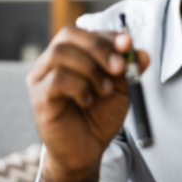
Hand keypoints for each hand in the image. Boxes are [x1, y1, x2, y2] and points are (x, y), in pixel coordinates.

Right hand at [26, 25, 149, 181]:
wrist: (87, 150)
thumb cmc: (100, 116)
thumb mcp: (121, 89)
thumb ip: (130, 70)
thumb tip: (143, 54)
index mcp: (72, 53)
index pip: (85, 31)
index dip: (107, 35)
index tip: (128, 44)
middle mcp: (52, 60)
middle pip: (68, 34)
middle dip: (98, 47)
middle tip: (119, 67)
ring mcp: (41, 77)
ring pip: (60, 54)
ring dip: (90, 70)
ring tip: (105, 90)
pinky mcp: (39, 97)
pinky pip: (56, 80)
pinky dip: (79, 88)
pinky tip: (88, 101)